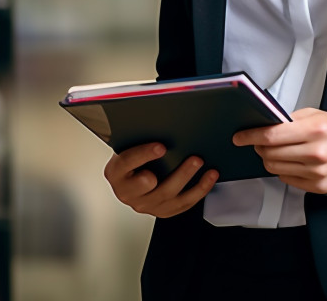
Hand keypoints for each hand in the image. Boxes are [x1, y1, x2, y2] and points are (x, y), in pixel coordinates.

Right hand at [103, 142, 218, 217]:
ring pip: (169, 196)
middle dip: (176, 173)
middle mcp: (128, 192)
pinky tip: (210, 176)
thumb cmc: (132, 153)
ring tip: (202, 163)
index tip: (161, 146)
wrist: (132, 173)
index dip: (143, 155)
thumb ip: (139, 133)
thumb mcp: (129, 142)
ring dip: (189, 179)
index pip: (127, 163)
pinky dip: (199, 190)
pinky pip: (182, 204)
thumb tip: (160, 117)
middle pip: (150, 186)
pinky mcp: (162, 210)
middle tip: (194, 158)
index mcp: (116, 172)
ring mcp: (145, 204)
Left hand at [232, 109, 326, 194]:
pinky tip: (294, 162)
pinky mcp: (319, 188)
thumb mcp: (319, 115)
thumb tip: (266, 124)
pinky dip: (285, 171)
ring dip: (271, 159)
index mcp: (314, 129)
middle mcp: (315, 152)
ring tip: (278, 151)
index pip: (272, 134)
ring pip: (277, 168)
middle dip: (260, 148)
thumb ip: (292, 120)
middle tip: (260, 142)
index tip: (239, 137)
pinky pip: (289, 180)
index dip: (251, 136)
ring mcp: (317, 173)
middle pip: (271, 153)